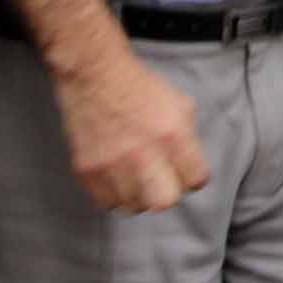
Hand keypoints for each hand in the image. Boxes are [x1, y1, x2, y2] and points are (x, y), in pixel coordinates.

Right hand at [51, 45, 210, 214]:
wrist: (96, 77)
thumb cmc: (142, 89)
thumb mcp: (181, 107)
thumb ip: (188, 141)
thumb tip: (189, 167)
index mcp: (173, 135)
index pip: (195, 180)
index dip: (192, 178)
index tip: (185, 173)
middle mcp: (143, 153)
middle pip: (164, 202)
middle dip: (168, 193)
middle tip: (163, 181)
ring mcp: (111, 164)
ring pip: (134, 206)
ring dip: (140, 196)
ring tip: (138, 179)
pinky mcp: (87, 171)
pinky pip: (107, 203)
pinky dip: (115, 196)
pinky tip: (118, 180)